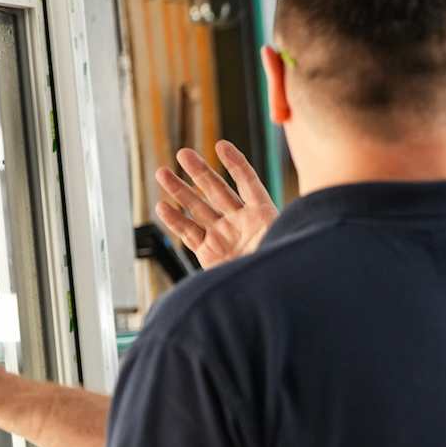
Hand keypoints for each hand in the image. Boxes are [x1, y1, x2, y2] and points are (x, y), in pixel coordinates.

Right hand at [155, 141, 278, 269]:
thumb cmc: (283, 270)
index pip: (248, 182)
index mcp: (264, 215)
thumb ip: (271, 230)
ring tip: (162, 173)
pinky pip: (190, 234)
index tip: (221, 145)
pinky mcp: (210, 253)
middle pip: (218, 190)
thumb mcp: (282, 243)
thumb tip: (272, 219)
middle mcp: (242, 222)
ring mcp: (225, 236)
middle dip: (200, 172)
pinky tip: (162, 206)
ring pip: (198, 209)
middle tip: (183, 154)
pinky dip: (176, 221)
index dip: (235, 164)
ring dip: (180, 191)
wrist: (271, 301)